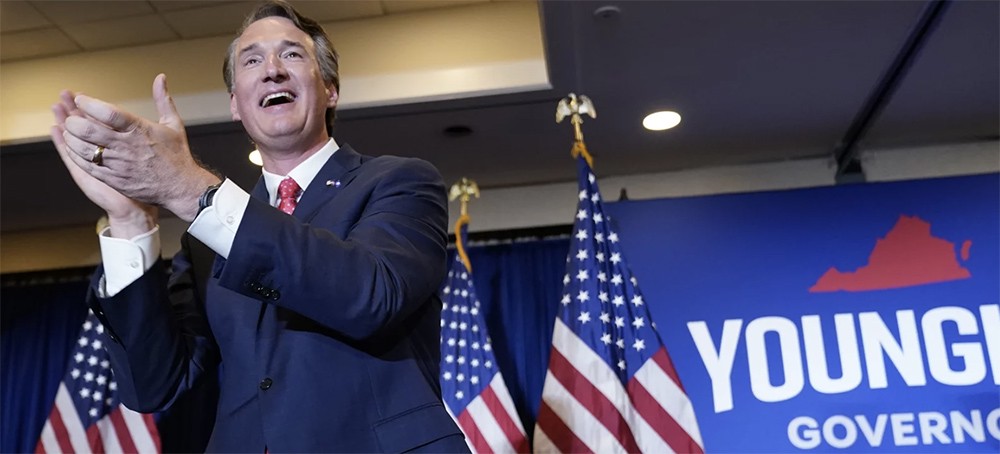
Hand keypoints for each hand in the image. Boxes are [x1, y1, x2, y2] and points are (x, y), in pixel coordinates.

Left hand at [58, 74, 219, 221]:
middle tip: (72, 118)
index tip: (81, 99)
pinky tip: (75, 150)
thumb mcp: (173, 124)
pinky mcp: (115, 179)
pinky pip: (88, 167)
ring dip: (72, 139)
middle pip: (89, 130)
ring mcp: (119, 164)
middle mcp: (127, 146)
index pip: (108, 113)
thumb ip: (163, 99)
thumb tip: (160, 78)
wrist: (182, 187)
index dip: (89, 104)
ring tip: (71, 132)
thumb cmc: (177, 155)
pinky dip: (76, 156)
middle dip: (74, 121)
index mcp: (139, 129)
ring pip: (84, 149)